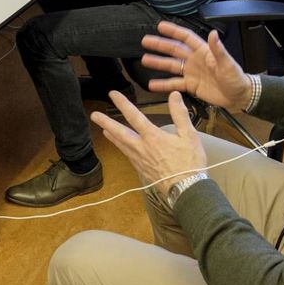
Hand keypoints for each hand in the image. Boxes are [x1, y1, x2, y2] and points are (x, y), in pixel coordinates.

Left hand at [91, 91, 206, 194]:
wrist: (186, 189)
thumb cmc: (189, 162)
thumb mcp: (189, 135)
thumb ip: (180, 114)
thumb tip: (174, 95)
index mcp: (152, 137)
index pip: (134, 116)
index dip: (122, 104)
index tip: (112, 95)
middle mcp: (142, 148)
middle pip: (119, 133)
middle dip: (106, 122)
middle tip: (94, 115)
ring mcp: (140, 160)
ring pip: (121, 145)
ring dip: (112, 136)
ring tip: (103, 130)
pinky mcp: (141, 170)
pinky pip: (127, 156)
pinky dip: (121, 148)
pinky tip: (122, 148)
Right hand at [141, 21, 252, 111]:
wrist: (239, 96)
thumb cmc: (236, 78)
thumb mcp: (228, 63)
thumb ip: (218, 50)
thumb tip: (213, 34)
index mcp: (203, 52)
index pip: (186, 38)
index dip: (174, 31)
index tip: (161, 26)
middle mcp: (195, 60)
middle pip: (175, 50)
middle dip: (160, 45)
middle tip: (146, 41)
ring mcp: (192, 73)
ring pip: (172, 66)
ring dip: (159, 63)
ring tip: (144, 60)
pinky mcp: (191, 86)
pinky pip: (175, 84)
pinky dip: (163, 85)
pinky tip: (152, 85)